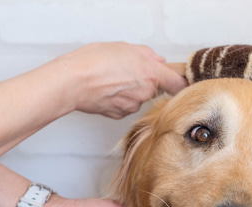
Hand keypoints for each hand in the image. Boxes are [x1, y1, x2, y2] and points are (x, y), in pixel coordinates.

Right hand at [56, 42, 187, 118]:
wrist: (71, 82)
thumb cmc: (94, 61)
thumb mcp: (122, 47)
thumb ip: (145, 54)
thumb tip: (158, 60)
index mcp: (151, 72)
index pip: (178, 83)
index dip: (180, 83)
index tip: (180, 82)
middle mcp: (146, 91)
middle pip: (154, 89)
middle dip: (145, 82)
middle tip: (127, 72)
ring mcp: (134, 105)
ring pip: (138, 98)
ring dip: (130, 91)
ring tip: (111, 80)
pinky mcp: (120, 114)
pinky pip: (125, 106)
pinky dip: (118, 100)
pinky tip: (105, 90)